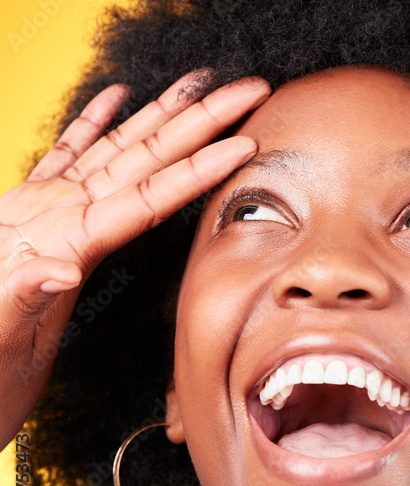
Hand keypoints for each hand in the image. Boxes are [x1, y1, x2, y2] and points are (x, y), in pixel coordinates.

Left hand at [0, 71, 269, 443]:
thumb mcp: (3, 337)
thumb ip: (24, 296)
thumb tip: (59, 269)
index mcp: (64, 242)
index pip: (147, 197)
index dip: (199, 171)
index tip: (242, 147)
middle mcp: (56, 213)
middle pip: (143, 156)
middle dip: (199, 121)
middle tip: (245, 91)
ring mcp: (45, 207)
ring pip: (116, 147)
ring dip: (162, 113)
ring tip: (197, 84)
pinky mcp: (35, 211)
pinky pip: (68, 152)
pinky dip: (93, 122)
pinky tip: (113, 97)